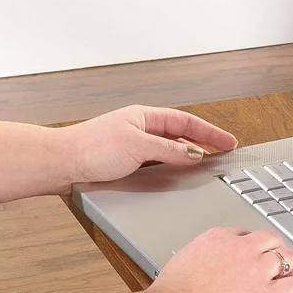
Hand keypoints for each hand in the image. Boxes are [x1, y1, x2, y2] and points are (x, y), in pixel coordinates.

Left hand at [60, 105, 237, 183]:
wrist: (63, 164)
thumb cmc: (92, 148)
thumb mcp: (138, 146)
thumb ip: (169, 151)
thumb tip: (194, 154)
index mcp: (144, 116)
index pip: (186, 122)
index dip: (210, 132)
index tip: (229, 142)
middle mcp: (140, 128)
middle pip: (180, 135)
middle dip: (203, 144)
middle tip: (223, 155)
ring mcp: (134, 145)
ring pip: (169, 150)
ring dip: (187, 157)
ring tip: (205, 167)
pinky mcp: (126, 162)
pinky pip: (157, 162)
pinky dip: (171, 167)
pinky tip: (176, 176)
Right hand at [146, 227, 292, 292]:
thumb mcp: (183, 262)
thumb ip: (201, 260)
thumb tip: (204, 269)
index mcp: (219, 239)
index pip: (247, 235)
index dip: (255, 248)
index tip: (256, 258)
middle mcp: (241, 249)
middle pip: (272, 241)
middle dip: (279, 252)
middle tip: (282, 265)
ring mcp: (255, 270)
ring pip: (289, 259)